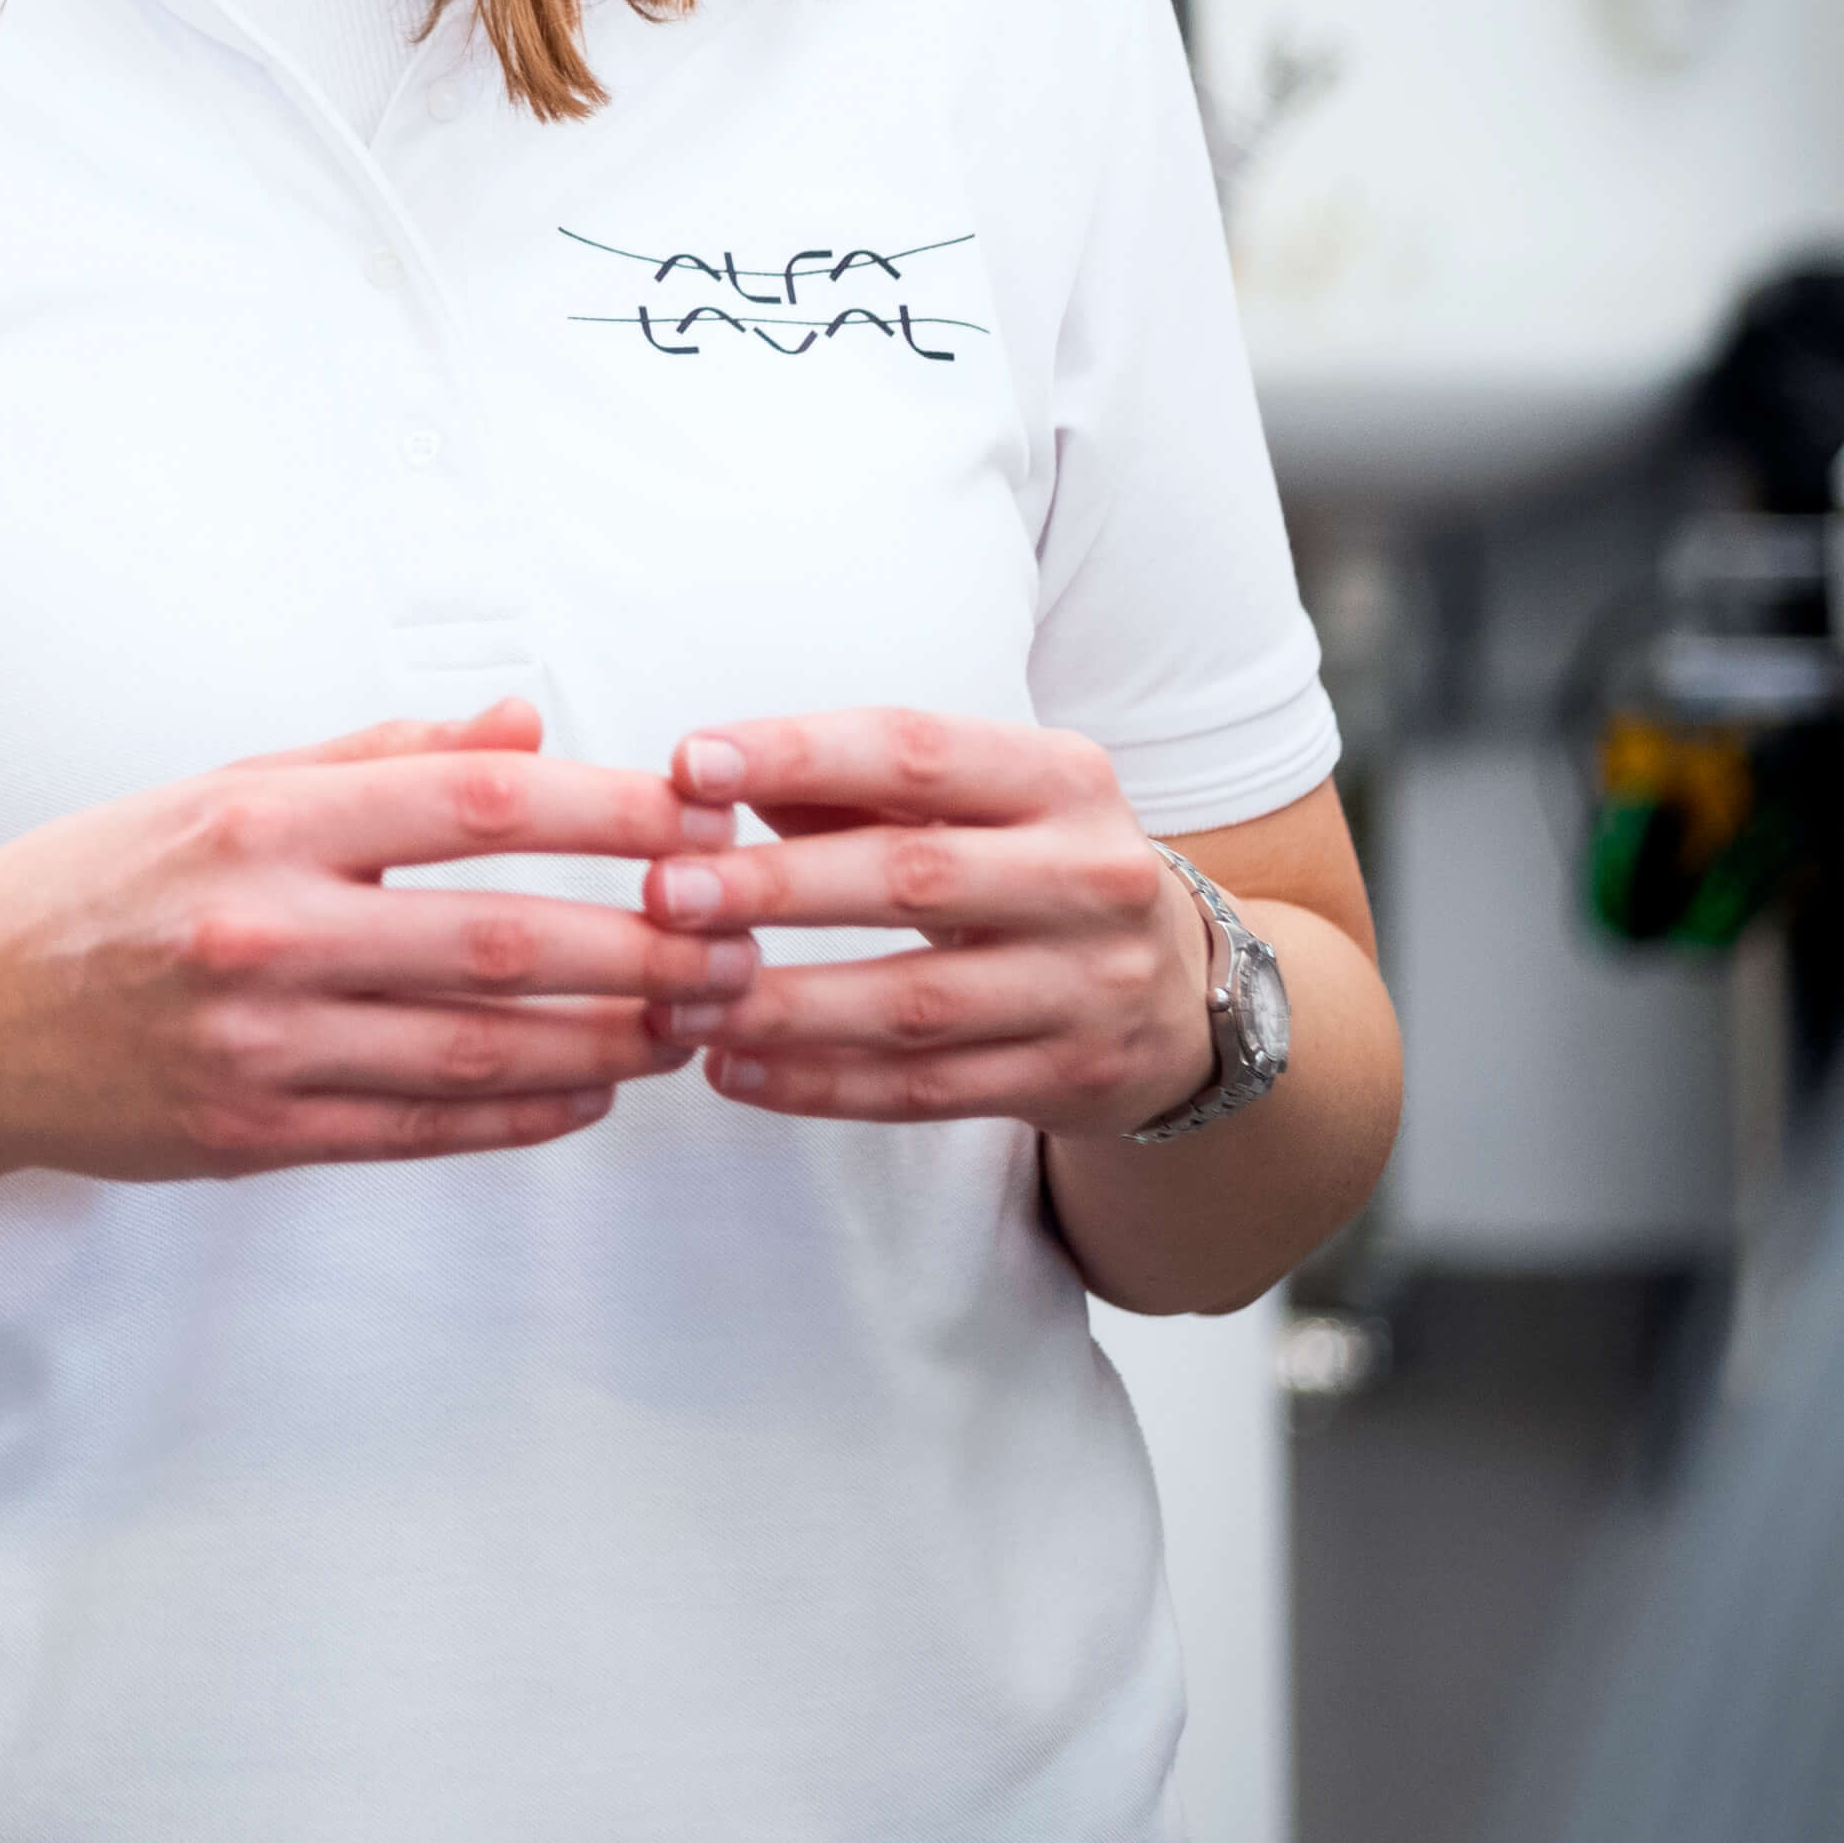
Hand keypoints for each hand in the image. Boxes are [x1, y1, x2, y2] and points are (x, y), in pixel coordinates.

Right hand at [0, 702, 748, 1182]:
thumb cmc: (98, 887)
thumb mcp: (220, 786)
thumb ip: (376, 756)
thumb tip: (524, 723)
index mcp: (261, 817)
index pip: (475, 803)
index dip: (608, 813)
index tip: (701, 817)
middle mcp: (264, 928)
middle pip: (506, 939)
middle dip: (648, 945)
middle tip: (740, 941)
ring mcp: (258, 1043)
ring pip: (483, 1048)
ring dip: (614, 1039)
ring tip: (696, 1021)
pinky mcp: (254, 1134)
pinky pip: (425, 1128)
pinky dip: (526, 1112)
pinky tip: (594, 1091)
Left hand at [637, 709, 1213, 1136]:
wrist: (1179, 993)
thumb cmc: (1027, 867)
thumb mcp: (975, 804)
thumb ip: (850, 785)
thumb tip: (705, 775)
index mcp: (1059, 778)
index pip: (915, 752)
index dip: (798, 755)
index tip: (688, 765)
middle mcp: (1091, 875)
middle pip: (913, 877)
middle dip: (778, 887)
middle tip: (664, 895)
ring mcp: (1090, 986)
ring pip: (914, 1002)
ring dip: (782, 1007)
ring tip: (674, 1003)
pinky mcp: (1071, 1078)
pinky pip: (927, 1090)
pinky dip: (821, 1085)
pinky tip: (732, 1072)